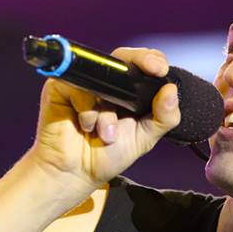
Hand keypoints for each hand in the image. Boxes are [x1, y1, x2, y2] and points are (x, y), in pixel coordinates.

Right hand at [29, 47, 179, 190]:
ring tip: (107, 136)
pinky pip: (79, 88)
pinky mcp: (60, 87)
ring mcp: (83, 83)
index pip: (142, 64)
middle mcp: (105, 83)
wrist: (75, 174)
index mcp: (127, 91)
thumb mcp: (144, 139)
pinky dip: (87, 111)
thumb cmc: (106, 156)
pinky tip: (86, 127)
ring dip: (109, 112)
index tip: (162, 70)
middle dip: (141, 62)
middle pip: (123, 57)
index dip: (153, 60)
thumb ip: (163, 118)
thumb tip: (172, 90)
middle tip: (155, 70)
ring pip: (103, 79)